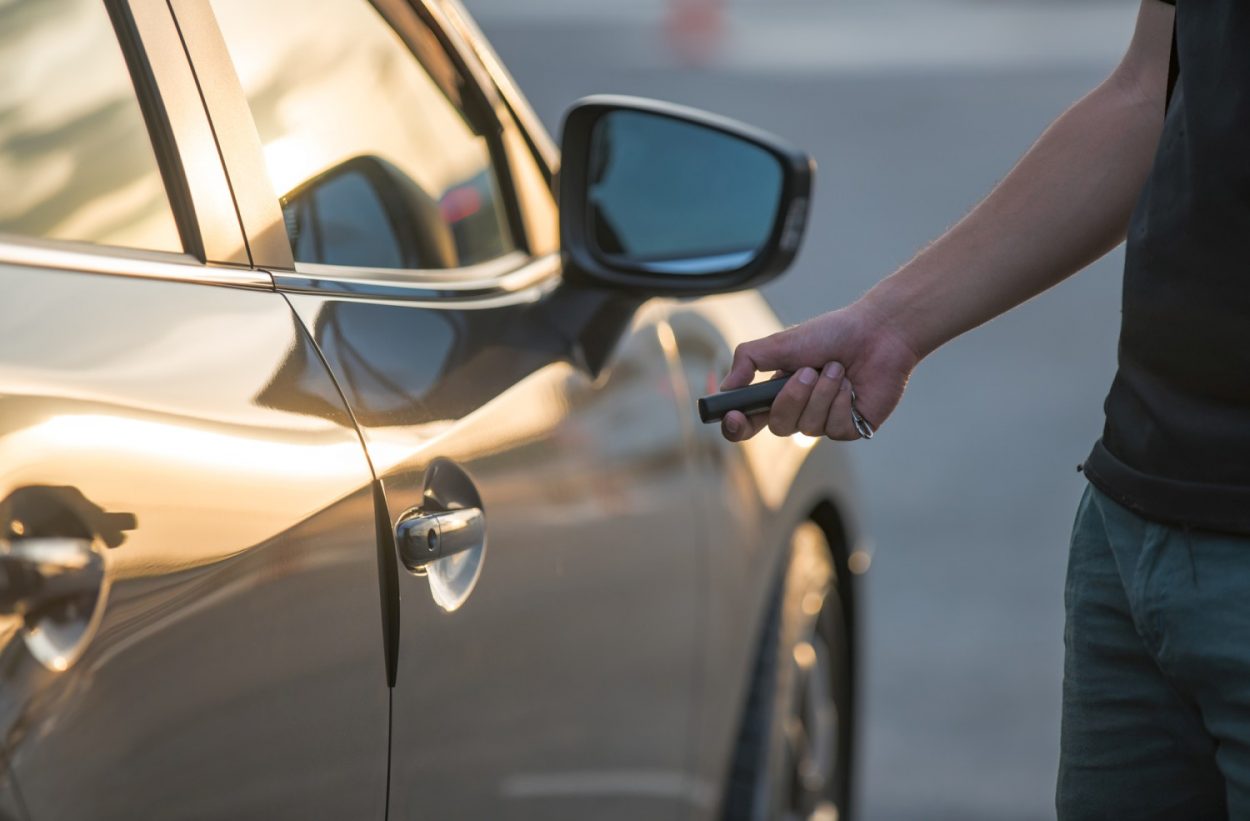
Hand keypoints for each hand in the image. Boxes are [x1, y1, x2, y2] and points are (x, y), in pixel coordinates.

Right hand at [719, 299, 920, 441]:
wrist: (877, 332)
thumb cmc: (831, 334)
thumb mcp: (780, 342)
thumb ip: (747, 360)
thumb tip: (725, 387)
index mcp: (778, 394)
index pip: (748, 422)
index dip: (736, 426)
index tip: (733, 416)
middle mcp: (799, 412)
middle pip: (779, 426)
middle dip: (793, 397)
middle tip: (809, 370)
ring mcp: (825, 423)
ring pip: (809, 427)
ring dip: (822, 392)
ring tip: (837, 368)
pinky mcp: (851, 428)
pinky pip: (835, 428)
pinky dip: (841, 401)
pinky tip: (852, 386)